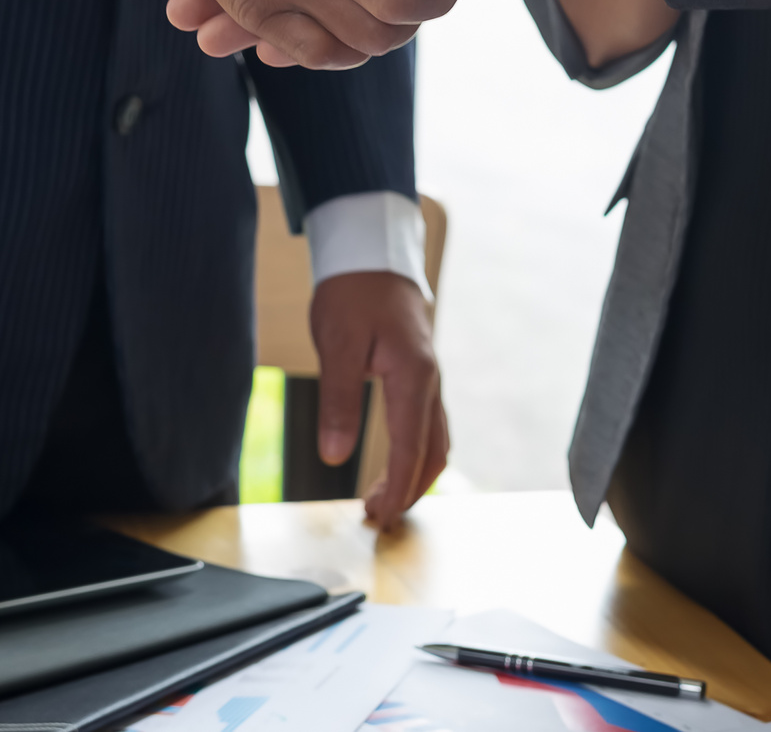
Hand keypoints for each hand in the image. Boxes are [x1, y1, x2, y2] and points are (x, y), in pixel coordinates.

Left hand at [310, 270, 448, 528]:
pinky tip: (393, 461)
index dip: (396, 488)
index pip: (410, 448)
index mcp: (414, 376)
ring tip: (381, 498)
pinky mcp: (420, 374)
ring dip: (414, 474)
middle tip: (377, 517)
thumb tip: (335, 454)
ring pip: (435, 440)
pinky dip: (416, 452)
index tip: (378, 515)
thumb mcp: (337, 345)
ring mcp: (429, 378)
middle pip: (433, 452)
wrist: (372, 253)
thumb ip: (338, 401)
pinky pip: (428, 423)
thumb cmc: (354, 292)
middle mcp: (430, 381)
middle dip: (409, 490)